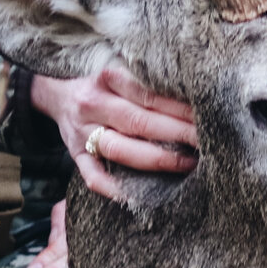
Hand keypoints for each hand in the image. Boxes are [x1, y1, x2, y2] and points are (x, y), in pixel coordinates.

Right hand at [23, 64, 196, 267]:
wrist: (57, 96)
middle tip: (208, 141)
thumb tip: (195, 94)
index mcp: (106, 79)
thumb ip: (147, 82)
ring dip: (157, 159)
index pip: (148, 93)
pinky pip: (94, 177)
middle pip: (139, 122)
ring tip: (188, 163)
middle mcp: (93, 105)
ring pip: (121, 150)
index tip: (207, 114)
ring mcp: (82, 134)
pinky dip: (115, 188)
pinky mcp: (76, 157)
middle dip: (177, 133)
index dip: (178, 107)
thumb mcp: (119, 73)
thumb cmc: (103, 86)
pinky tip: (140, 195)